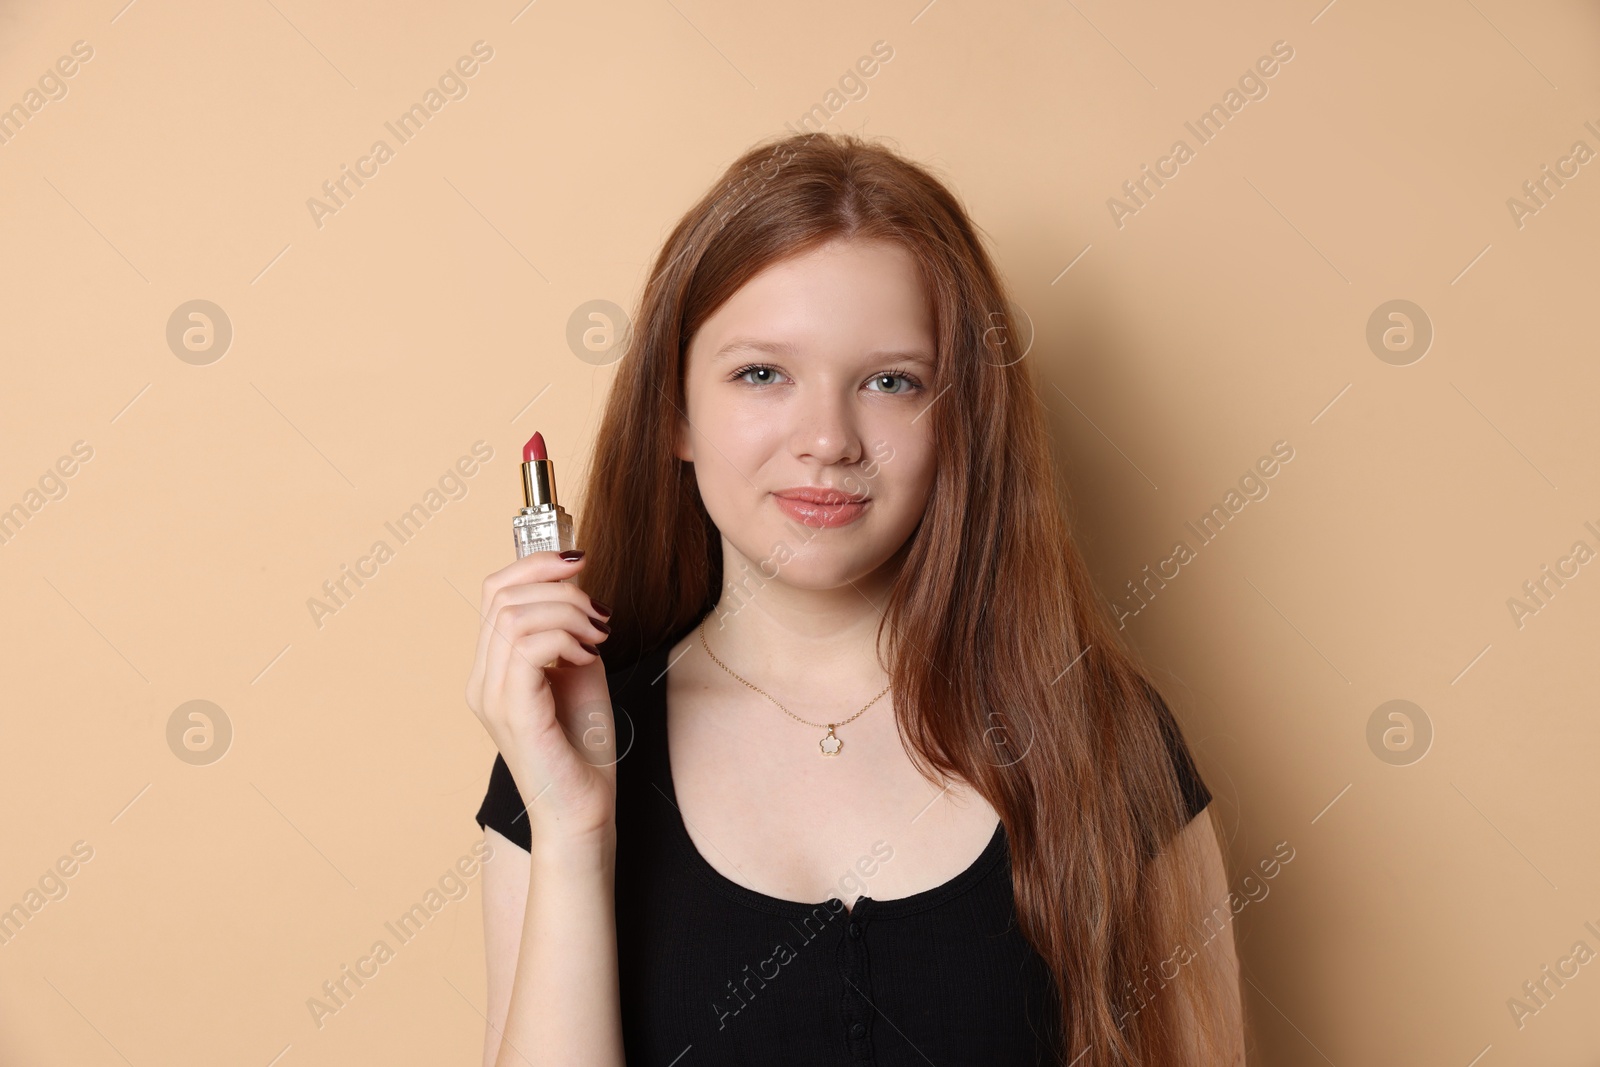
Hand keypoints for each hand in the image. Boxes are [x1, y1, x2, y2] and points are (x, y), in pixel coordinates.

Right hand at [465, 549, 616, 847]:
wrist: (583, 811)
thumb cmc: (582, 749)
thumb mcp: (580, 673)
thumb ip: (570, 632)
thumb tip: (577, 590)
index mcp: (492, 668)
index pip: (493, 592)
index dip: (534, 564)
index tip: (579, 563)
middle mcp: (482, 680)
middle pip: (502, 596)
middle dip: (559, 587)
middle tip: (599, 613)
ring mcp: (492, 696)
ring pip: (514, 615)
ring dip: (568, 612)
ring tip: (598, 636)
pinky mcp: (514, 712)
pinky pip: (528, 647)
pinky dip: (565, 638)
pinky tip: (589, 655)